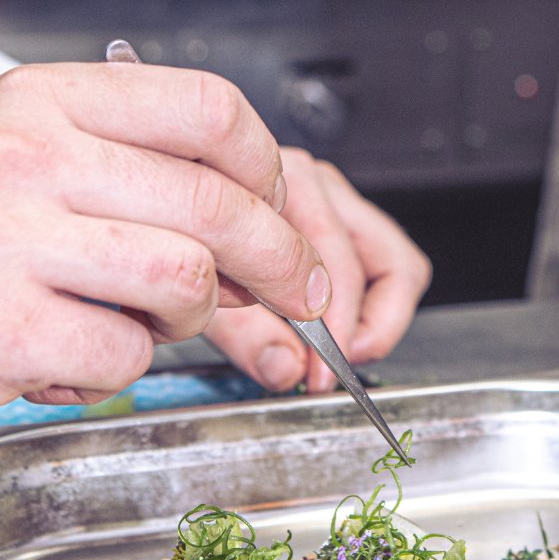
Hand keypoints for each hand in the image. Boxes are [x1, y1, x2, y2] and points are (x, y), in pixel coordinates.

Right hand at [0, 62, 332, 456]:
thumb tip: (259, 218)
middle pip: (217, 203)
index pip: (208, 108)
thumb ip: (130, 175)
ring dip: (189, 316)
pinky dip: (120, 369)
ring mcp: (8, 241)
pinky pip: (128, 354)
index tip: (280, 212)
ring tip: (141, 321)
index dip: (267, 168)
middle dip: (279, 262)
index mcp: (40, 103)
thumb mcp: (21, 170)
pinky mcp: (2, 329)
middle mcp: (24, 157)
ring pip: (186, 278)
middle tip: (294, 295)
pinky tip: (70, 359)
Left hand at [201, 147, 431, 392]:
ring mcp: (333, 196)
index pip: (344, 268)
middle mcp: (312, 185)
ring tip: (342, 350)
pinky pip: (387, 262)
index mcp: (280, 194)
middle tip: (331, 370)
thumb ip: (245, 337)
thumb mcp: (203, 299)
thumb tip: (287, 368)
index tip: (318, 374)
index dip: (339, 332)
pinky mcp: (343, 213)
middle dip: (362, 330)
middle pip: (389, 264)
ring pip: (396, 262)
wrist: (161, 215)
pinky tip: (336, 328)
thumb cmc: (183, 247)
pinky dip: (368, 305)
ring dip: (373, 316)